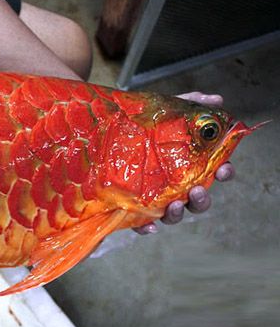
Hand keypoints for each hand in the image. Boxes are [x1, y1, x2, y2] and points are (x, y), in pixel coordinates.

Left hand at [133, 92, 235, 234]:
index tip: (225, 168)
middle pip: (196, 199)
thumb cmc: (139, 123)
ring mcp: (153, 197)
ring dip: (177, 213)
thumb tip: (216, 99)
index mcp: (186, 164)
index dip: (223, 172)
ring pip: (172, 213)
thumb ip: (189, 104)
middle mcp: (173, 184)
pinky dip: (147, 227)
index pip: (212, 171)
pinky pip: (141, 223)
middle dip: (201, 199)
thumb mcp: (163, 110)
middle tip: (197, 190)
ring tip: (174, 205)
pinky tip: (149, 225)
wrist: (101, 129)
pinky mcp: (132, 205)